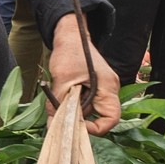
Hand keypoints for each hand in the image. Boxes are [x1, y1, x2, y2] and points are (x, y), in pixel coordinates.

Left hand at [47, 15, 121, 134]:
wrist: (71, 35)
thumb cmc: (70, 52)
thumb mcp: (61, 79)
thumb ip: (58, 104)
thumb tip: (52, 125)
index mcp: (108, 87)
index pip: (111, 119)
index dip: (96, 128)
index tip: (77, 125)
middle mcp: (110, 89)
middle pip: (101, 117)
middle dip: (82, 118)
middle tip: (64, 114)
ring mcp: (103, 88)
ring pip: (91, 110)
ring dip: (76, 109)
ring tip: (62, 96)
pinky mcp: (95, 87)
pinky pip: (87, 102)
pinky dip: (75, 102)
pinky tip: (65, 93)